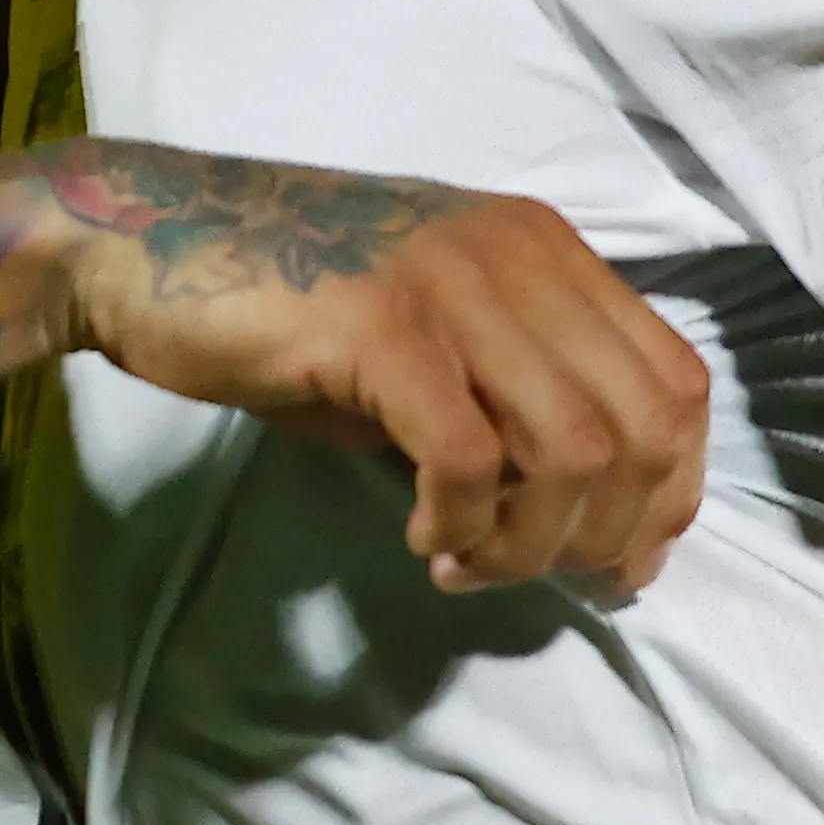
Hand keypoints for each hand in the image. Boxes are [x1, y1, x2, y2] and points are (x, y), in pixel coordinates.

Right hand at [44, 145, 714, 593]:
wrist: (145, 246)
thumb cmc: (285, 308)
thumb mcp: (429, 343)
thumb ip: (509, 406)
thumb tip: (580, 526)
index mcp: (546, 251)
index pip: (678, 381)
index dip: (671, 490)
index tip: (619, 563)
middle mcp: (520, 254)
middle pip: (644, 424)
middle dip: (610, 532)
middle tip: (539, 578)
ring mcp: (453, 284)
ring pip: (574, 448)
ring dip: (531, 541)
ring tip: (467, 565)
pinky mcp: (382, 328)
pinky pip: (469, 458)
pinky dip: (460, 525)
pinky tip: (421, 540)